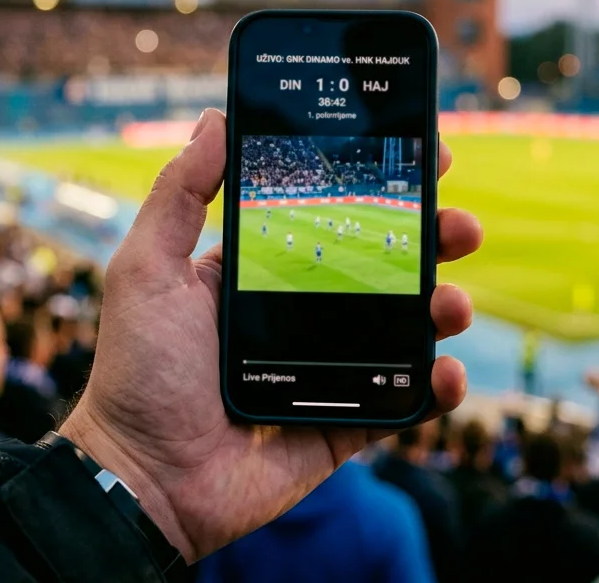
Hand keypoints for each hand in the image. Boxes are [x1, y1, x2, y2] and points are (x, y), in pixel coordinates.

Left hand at [60, 109, 482, 561]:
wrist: (143, 480)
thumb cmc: (137, 370)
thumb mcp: (145, 268)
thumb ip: (179, 194)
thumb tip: (215, 118)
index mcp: (263, 270)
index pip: (335, 213)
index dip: (382, 184)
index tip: (424, 153)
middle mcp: (302, 312)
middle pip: (386, 265)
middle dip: (434, 240)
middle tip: (461, 226)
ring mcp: (330, 368)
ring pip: (406, 329)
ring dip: (443, 308)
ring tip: (450, 305)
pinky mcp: (345, 423)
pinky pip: (404, 402)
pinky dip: (435, 387)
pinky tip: (445, 371)